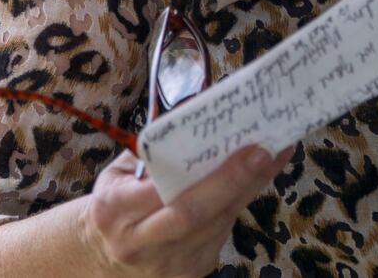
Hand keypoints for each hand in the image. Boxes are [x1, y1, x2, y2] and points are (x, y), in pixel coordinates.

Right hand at [83, 144, 293, 277]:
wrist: (104, 256)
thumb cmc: (116, 202)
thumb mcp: (117, 173)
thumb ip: (151, 151)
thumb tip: (195, 115)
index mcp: (116, 211)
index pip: (168, 192)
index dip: (209, 173)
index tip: (242, 146)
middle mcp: (140, 244)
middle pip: (196, 214)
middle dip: (236, 180)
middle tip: (267, 150)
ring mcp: (168, 265)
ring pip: (217, 225)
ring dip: (248, 189)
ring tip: (273, 156)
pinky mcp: (190, 273)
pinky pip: (221, 234)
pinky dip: (238, 204)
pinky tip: (254, 180)